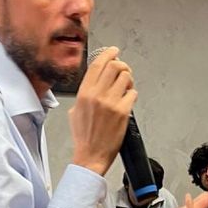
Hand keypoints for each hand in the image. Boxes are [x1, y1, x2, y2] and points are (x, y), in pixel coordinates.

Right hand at [69, 47, 136, 175]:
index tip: (113, 51)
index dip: (108, 54)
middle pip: (114, 66)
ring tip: (126, 88)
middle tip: (123, 70)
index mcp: (83, 93)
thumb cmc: (83, 137)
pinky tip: (127, 101)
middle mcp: (97, 95)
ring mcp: (111, 103)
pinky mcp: (123, 112)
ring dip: (129, 80)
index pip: (97, 64)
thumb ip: (84, 95)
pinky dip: (132, 95)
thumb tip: (94, 84)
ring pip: (126, 77)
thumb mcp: (75, 112)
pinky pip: (133, 93)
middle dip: (122, 65)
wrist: (90, 155)